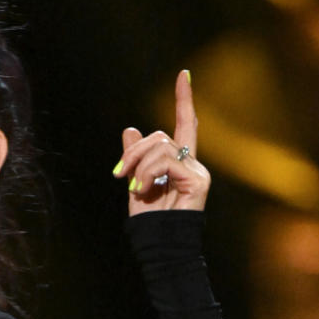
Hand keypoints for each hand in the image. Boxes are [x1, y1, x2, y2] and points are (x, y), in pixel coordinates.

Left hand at [112, 71, 210, 215]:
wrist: (159, 244)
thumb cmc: (150, 220)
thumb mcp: (135, 182)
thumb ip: (135, 158)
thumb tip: (130, 129)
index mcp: (178, 161)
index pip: (184, 124)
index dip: (184, 100)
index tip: (184, 74)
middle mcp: (191, 162)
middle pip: (159, 136)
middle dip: (133, 153)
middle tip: (120, 176)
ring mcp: (197, 170)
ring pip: (160, 147)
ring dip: (138, 166)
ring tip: (135, 188)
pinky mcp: (198, 179)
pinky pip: (166, 162)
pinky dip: (147, 174)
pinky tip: (143, 190)